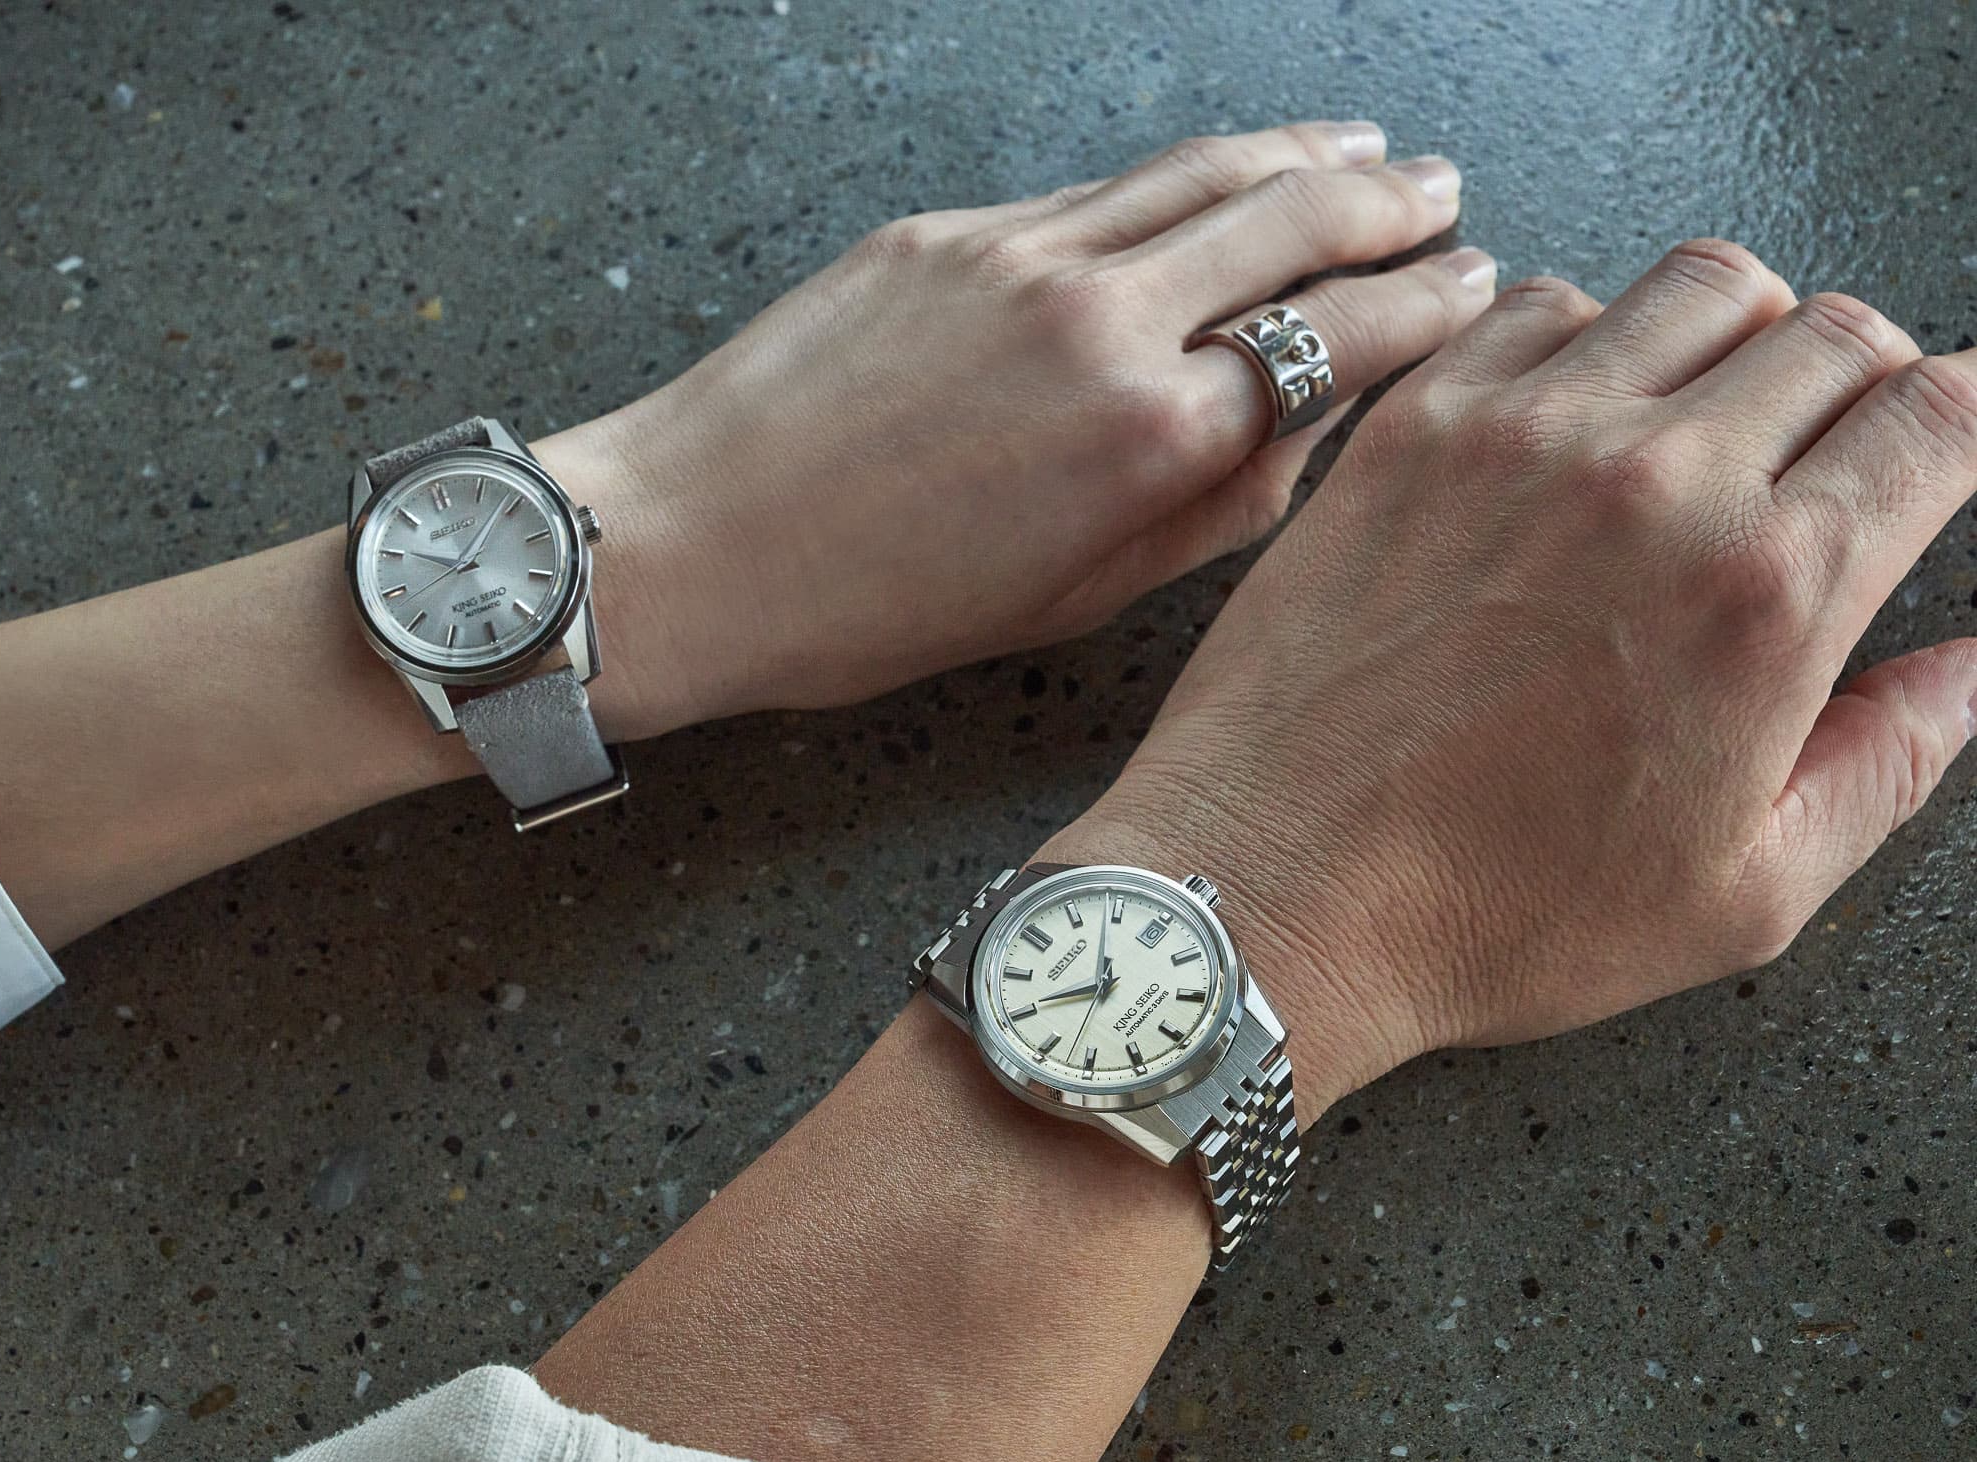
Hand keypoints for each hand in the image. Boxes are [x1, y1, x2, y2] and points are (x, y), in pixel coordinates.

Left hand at [535, 120, 1496, 738]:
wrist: (691, 545)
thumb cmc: (869, 611)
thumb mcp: (1069, 603)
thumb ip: (1208, 513)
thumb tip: (1301, 436)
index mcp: (1150, 439)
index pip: (1340, 341)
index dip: (1427, 308)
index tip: (1474, 290)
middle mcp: (1105, 323)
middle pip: (1292, 225)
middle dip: (1392, 203)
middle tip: (1448, 198)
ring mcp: (1023, 258)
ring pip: (1203, 175)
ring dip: (1304, 153)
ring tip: (1370, 145)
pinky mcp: (949, 230)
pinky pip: (1101, 187)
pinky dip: (1185, 172)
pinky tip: (1217, 171)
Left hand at [1054, 240, 1976, 1123]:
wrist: (1273, 891)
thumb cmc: (1488, 915)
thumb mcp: (1744, 893)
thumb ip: (1889, 761)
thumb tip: (1973, 669)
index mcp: (1769, 591)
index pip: (1938, 414)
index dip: (1967, 413)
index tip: (1949, 439)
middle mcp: (1656, 480)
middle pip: (1830, 330)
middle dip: (1866, 376)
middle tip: (1835, 444)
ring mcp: (1521, 434)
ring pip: (1695, 284)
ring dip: (1736, 333)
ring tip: (1710, 414)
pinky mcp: (1409, 426)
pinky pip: (1536, 303)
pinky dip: (1586, 328)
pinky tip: (1573, 407)